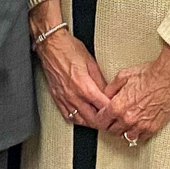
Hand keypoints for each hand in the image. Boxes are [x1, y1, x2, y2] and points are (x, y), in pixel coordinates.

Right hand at [29, 4, 112, 126]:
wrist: (50, 45)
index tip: (118, 111)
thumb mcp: (91, 63)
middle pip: (92, 119)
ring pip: (81, 121)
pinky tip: (84, 117)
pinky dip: (78, 120)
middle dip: (104, 122)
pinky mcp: (57, 99)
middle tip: (112, 120)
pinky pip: (68, 116)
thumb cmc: (68, 49)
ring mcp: (64, 98)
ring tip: (100, 120)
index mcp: (84, 86)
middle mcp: (73, 95)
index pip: (103, 107)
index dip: (113, 112)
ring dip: (92, 122)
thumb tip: (108, 93)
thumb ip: (101, 81)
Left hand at [100, 46, 169, 144]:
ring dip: (123, 131)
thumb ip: (110, 89)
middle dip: (110, 125)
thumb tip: (105, 96)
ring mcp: (141, 125)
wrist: (169, 77)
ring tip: (124, 124)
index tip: (101, 116)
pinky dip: (137, 134)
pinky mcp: (153, 128)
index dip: (99, 118)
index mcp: (117, 106)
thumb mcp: (123, 76)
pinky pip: (141, 138)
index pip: (101, 121)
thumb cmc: (149, 74)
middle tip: (112, 120)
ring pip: (125, 137)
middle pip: (111, 131)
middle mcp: (127, 119)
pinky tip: (137, 127)